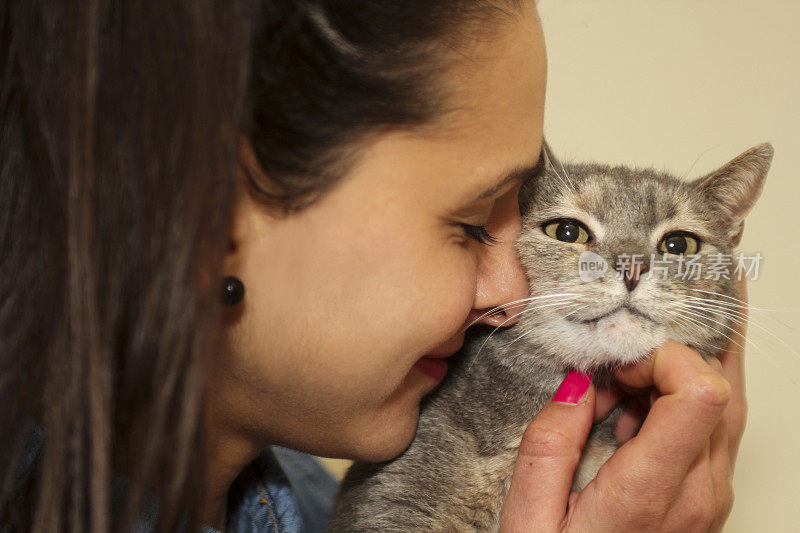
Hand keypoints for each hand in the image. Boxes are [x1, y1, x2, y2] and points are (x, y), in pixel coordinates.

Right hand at [498, 278, 747, 531]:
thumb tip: (578, 383)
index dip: (664, 356)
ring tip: (626, 385)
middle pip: (724, 389)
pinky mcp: (710, 497)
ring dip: (679, 376)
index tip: (617, 367)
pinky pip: (717, 427)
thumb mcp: (528, 517)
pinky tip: (638, 411)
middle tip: (617, 371)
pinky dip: (682, 400)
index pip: (703, 394)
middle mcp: (698, 493)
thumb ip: (549, 442)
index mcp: (650, 494)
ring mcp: (711, 496)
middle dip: (668, 359)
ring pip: (728, 404)